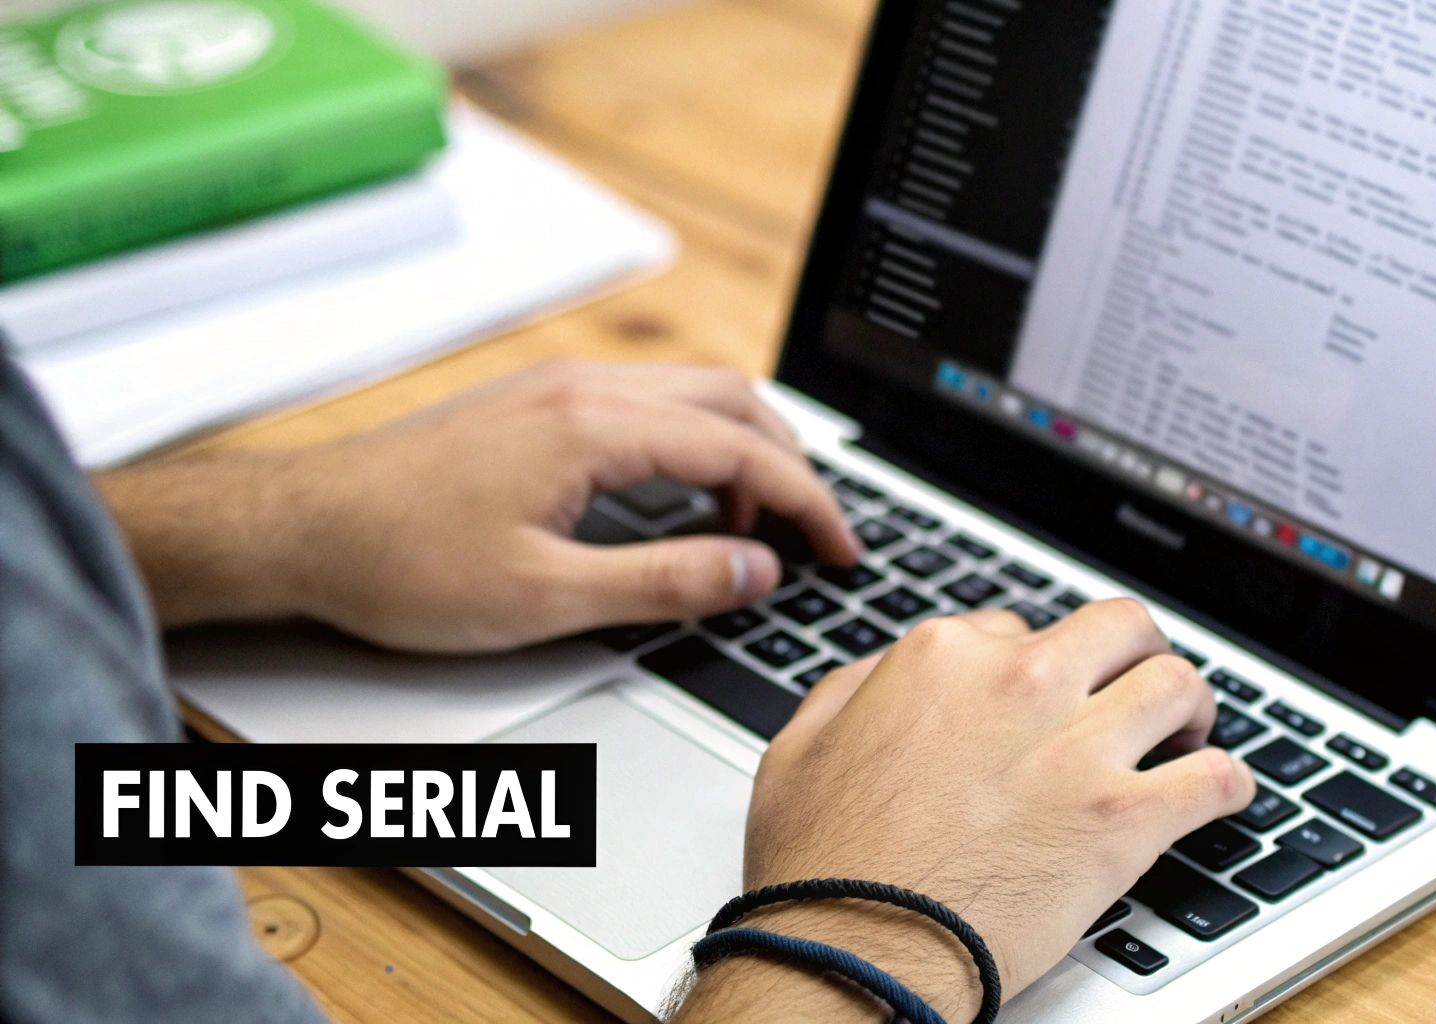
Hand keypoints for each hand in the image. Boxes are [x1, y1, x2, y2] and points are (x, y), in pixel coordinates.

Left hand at [98, 361, 859, 651]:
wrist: (299, 529)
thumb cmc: (401, 563)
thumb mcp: (546, 597)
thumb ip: (666, 581)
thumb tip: (755, 571)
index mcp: (596, 427)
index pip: (744, 453)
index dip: (808, 506)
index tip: (842, 552)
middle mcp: (586, 388)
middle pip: (734, 404)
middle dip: (791, 468)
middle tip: (816, 540)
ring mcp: (559, 387)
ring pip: (694, 396)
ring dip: (744, 453)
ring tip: (758, 530)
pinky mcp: (537, 403)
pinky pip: (650, 404)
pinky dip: (696, 446)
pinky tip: (686, 501)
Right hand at [677, 603, 1256, 1022]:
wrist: (856, 951)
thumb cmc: (824, 863)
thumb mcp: (802, 744)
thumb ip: (854, 686)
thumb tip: (890, 669)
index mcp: (945, 657)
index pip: (1021, 628)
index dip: (1036, 666)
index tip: (1045, 699)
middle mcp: (1022, 683)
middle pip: (1119, 627)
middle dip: (1136, 651)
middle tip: (1138, 686)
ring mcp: (1079, 747)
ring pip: (1178, 683)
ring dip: (1192, 706)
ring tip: (1187, 733)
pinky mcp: (1123, 818)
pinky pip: (1214, 778)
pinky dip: (1230, 783)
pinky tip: (1224, 791)